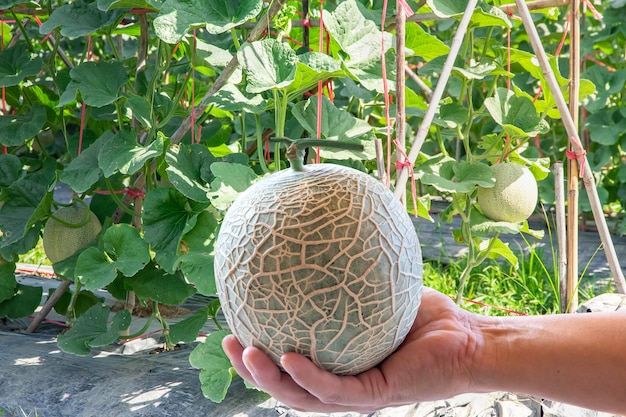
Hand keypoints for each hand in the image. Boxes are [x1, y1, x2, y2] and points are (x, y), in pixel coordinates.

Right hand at [222, 287, 482, 413]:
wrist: (471, 341)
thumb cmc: (425, 316)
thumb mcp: (382, 287)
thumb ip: (353, 269)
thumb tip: (329, 227)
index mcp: (338, 364)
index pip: (290, 363)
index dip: (260, 352)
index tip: (236, 323)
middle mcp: (343, 383)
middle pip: (286, 386)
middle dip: (252, 370)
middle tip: (228, 342)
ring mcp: (358, 393)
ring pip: (302, 396)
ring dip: (269, 379)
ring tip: (245, 353)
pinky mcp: (377, 395)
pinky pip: (335, 390)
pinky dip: (308, 376)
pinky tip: (287, 356)